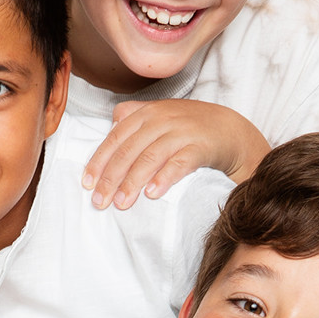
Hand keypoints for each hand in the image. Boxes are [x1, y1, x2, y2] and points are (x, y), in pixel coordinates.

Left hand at [83, 99, 267, 208]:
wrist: (231, 130)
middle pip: (129, 150)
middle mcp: (161, 120)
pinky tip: (152, 193)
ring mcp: (181, 132)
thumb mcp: (161, 115)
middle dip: (111, 177)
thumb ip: (135, 116)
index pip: (116, 138)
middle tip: (100, 202)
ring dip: (133, 181)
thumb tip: (110, 124)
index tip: (87, 183)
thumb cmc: (191, 127)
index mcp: (147, 114)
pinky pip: (180, 163)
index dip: (100, 161)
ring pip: (150, 156)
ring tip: (122, 204)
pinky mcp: (201, 147)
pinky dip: (165, 177)